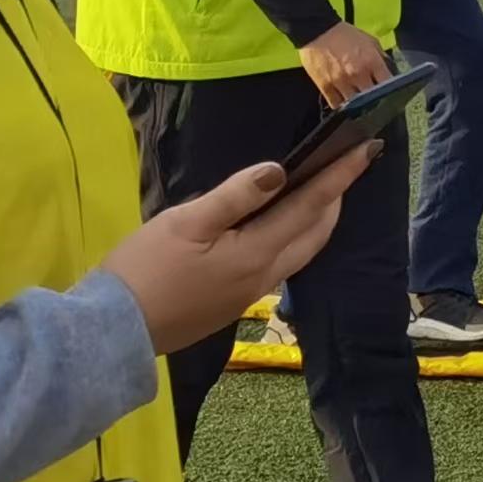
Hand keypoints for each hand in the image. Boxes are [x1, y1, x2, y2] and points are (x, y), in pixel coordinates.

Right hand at [100, 148, 378, 354]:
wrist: (115, 332)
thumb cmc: (145, 270)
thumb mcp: (185, 223)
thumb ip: (235, 197)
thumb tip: (279, 172)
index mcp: (257, 253)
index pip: (311, 207)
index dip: (340, 176)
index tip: (368, 149)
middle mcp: (265, 275)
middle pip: (315, 232)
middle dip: (335, 197)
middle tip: (344, 165)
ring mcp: (251, 292)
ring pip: (300, 250)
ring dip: (316, 219)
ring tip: (318, 190)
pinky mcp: (234, 300)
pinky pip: (280, 262)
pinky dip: (293, 236)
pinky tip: (278, 225)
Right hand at [296, 22, 390, 107]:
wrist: (317, 30)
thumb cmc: (345, 34)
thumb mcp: (370, 41)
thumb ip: (380, 57)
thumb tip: (388, 70)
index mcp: (371, 62)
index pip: (388, 84)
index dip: (393, 90)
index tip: (393, 93)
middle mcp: (357, 74)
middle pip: (372, 99)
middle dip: (376, 101)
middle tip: (377, 102)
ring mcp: (340, 82)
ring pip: (354, 105)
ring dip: (359, 106)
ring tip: (362, 106)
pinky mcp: (325, 86)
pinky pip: (336, 104)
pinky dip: (342, 106)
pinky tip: (346, 105)